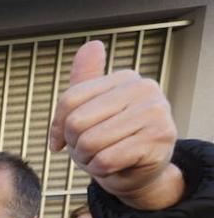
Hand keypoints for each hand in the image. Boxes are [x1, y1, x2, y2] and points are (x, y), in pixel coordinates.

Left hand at [49, 40, 183, 210]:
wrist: (139, 173)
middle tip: (92, 150)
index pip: (69, 100)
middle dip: (75, 145)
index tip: (64, 139)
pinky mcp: (158, 140)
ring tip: (104, 157)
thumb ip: (85, 79)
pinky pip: (105, 160)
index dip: (58, 127)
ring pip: (90, 143)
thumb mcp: (92, 108)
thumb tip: (92, 45)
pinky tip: (116, 167)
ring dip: (88, 160)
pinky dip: (102, 170)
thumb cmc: (111, 140)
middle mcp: (145, 89)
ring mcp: (155, 113)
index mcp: (125, 78)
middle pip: (77, 122)